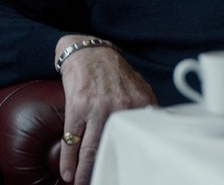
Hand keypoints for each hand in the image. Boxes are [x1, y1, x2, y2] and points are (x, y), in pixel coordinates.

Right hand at [56, 35, 156, 183]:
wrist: (90, 53)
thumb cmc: (114, 73)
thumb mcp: (138, 87)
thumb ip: (145, 108)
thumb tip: (155, 129)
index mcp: (140, 102)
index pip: (140, 136)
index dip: (136, 156)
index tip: (132, 170)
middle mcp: (120, 107)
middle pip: (114, 147)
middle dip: (108, 169)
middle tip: (107, 179)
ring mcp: (97, 109)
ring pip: (91, 149)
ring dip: (85, 172)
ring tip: (84, 183)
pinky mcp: (77, 109)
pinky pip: (71, 141)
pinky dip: (69, 161)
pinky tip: (68, 173)